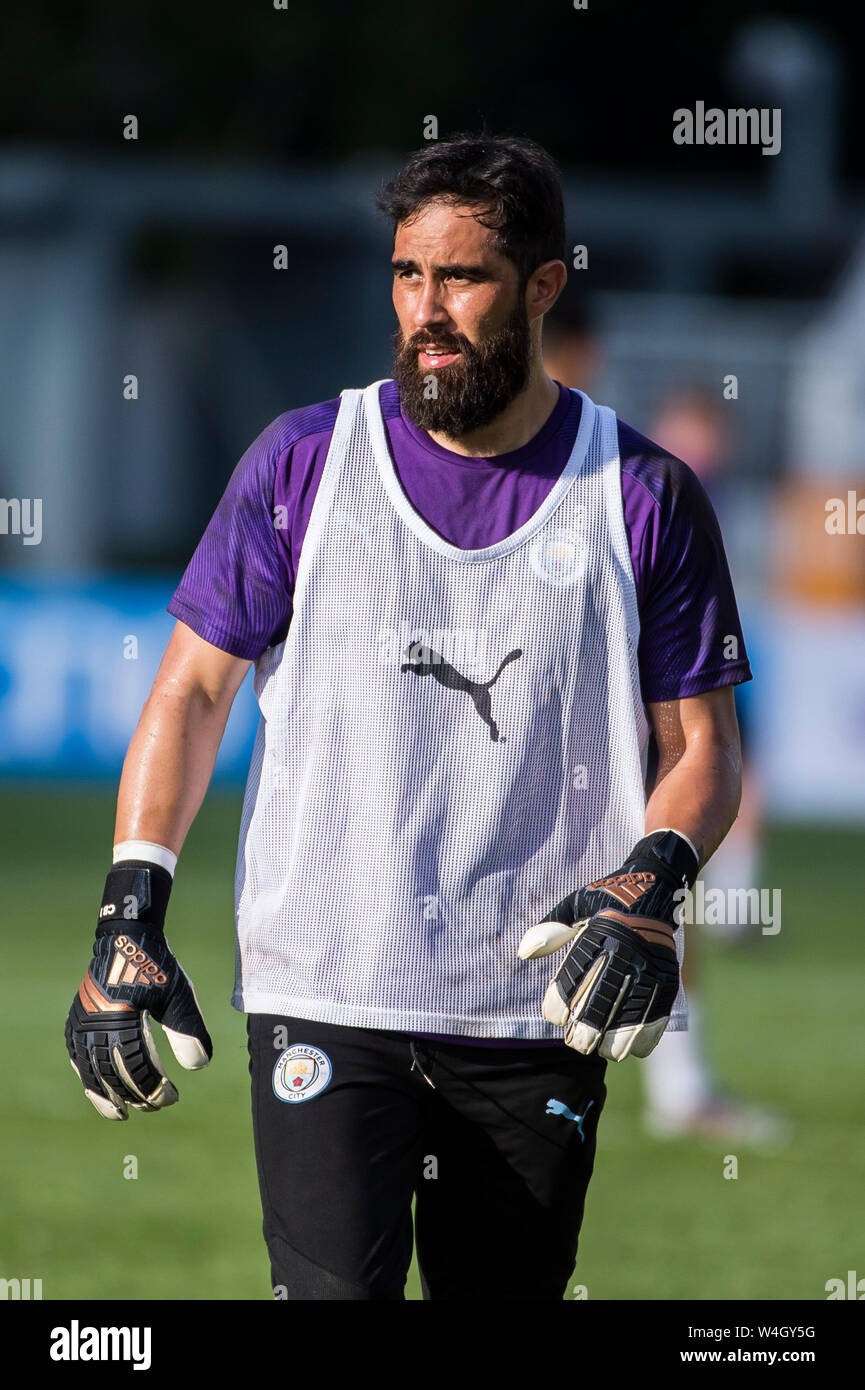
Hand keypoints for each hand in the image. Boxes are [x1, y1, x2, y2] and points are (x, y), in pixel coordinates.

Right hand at [65, 862, 211, 1119]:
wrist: (126, 936)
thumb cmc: (156, 966)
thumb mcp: (179, 996)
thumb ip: (188, 1031)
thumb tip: (198, 1067)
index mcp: (120, 1021)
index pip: (136, 1070)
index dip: (153, 1089)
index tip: (172, 1098)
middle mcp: (96, 1025)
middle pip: (112, 1075)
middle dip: (133, 1096)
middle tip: (153, 1107)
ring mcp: (82, 1022)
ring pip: (89, 1070)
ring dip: (104, 1095)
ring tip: (119, 1112)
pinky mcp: (77, 1018)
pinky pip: (77, 1055)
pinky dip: (87, 1074)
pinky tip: (96, 1085)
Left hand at [517, 830, 697, 1060]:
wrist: (656, 887)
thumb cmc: (606, 900)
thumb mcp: (575, 906)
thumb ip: (551, 930)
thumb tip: (524, 952)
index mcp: (597, 936)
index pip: (571, 985)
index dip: (558, 1008)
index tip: (556, 1015)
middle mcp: (623, 954)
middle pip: (597, 1009)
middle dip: (582, 1033)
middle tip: (575, 1042)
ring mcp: (648, 968)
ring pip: (627, 1021)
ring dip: (612, 1041)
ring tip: (601, 1048)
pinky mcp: (668, 978)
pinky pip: (656, 1018)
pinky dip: (643, 1038)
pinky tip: (629, 1046)